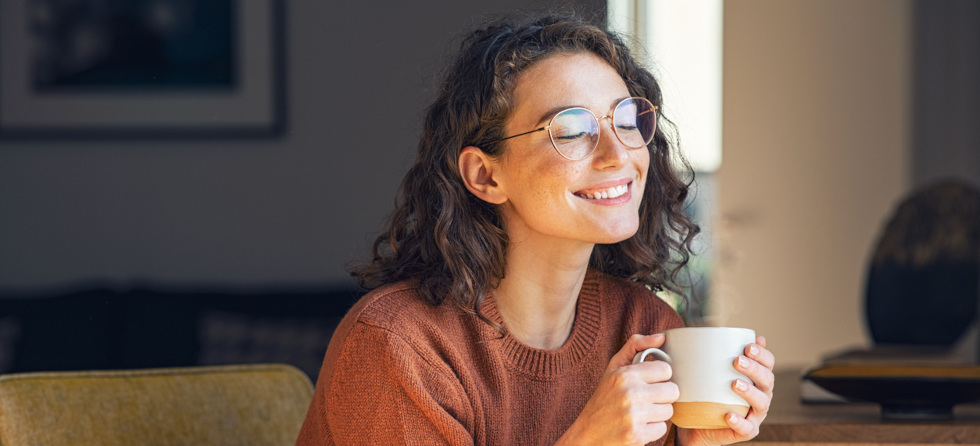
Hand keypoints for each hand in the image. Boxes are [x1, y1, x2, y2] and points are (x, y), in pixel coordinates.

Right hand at [557, 334, 678, 445]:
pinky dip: (652, 429)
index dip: (659, 376)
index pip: (666, 369)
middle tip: (647, 398)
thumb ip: (635, 346)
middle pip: (672, 391)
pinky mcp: (637, 435)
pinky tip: (639, 425)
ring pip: (669, 410)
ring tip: (641, 412)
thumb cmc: (604, 398)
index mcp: (625, 375)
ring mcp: (634, 416)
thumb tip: (662, 337)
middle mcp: (630, 394)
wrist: (588, 433)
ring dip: (658, 413)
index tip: (649, 382)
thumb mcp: (614, 368)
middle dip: (662, 395)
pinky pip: (662, 428)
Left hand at [677, 336, 774, 445]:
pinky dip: (740, 422)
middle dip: (755, 369)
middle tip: (738, 361)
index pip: (768, 363)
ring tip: (735, 384)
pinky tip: (729, 415)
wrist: (695, 426)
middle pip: (768, 380)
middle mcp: (760, 395)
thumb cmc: (705, 394)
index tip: (748, 346)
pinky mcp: (746, 431)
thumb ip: (714, 353)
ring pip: (762, 403)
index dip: (762, 354)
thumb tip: (713, 328)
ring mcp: (755, 414)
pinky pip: (747, 429)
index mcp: (756, 378)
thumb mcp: (708, 372)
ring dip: (751, 392)